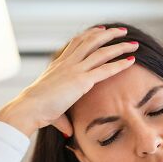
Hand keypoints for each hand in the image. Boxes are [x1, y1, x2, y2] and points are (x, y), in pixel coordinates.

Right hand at [0, 25, 138, 138]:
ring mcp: (74, 70)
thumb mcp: (52, 110)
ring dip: (119, 46)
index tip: (102, 29)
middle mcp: (67, 63)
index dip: (90, 34)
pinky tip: (131, 61)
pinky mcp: (81, 81)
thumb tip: (68, 132)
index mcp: (58, 65)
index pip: (76, 43)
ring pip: (101, 51)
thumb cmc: (36, 110)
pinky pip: (105, 70)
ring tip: (133, 43)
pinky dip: (120, 64)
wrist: (29, 108)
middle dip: (109, 34)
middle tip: (122, 31)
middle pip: (91, 41)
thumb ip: (63, 119)